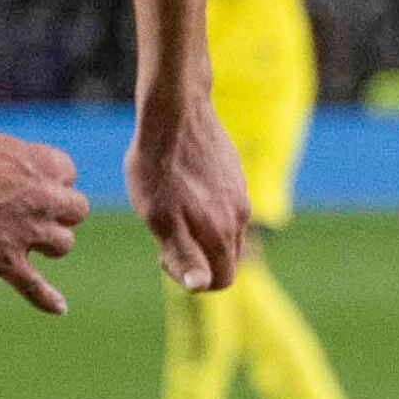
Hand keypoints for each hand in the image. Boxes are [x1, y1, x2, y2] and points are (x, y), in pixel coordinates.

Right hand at [0, 127, 90, 314]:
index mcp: (43, 164)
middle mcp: (44, 199)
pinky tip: (59, 309)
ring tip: (25, 240)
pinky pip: (33, 285)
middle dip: (58, 211)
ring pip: (63, 245)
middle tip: (31, 211)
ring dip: (49, 243)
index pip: (68, 175)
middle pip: (77, 211)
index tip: (26, 182)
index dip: (48, 180)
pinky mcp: (4, 260)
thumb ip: (19, 163)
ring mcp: (26, 232)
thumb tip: (25, 174)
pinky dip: (45, 298)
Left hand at [126, 98, 251, 294]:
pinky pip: (227, 205)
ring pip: (227, 230)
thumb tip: (199, 285)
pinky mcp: (235, 175)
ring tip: (171, 204)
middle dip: (199, 256)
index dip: (192, 278)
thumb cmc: (157, 167)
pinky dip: (208, 206)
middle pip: (227, 259)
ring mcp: (240, 194)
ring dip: (203, 230)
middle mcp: (239, 216)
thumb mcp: (159, 218)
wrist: (174, 112)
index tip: (164, 253)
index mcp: (221, 232)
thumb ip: (182, 254)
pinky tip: (182, 183)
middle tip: (166, 231)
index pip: (221, 280)